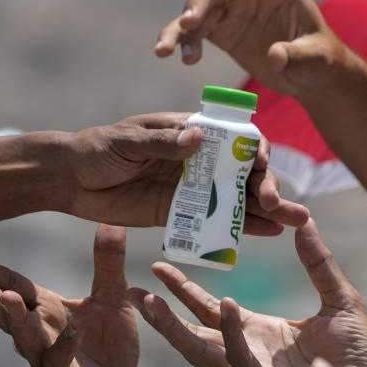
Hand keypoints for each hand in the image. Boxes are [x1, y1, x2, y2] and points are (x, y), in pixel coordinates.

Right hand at [0, 224, 142, 366]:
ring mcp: (44, 359)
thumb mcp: (114, 297)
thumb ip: (108, 262)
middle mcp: (37, 332)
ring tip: (6, 298)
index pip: (10, 283)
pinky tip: (73, 332)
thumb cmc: (111, 344)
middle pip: (6, 309)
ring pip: (24, 337)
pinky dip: (65, 347)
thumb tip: (112, 221)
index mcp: (44, 307)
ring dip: (15, 318)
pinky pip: (59, 363)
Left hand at [61, 112, 308, 235]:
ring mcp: (191, 188)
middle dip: (268, 186)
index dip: (254, 149)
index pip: (233, 137)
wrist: (70, 181)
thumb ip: (162, 143)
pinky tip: (267, 234)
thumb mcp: (127, 141)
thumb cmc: (97, 149)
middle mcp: (198, 160)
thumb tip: (197, 138)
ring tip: (297, 221)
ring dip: (268, 209)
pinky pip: (215, 222)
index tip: (261, 164)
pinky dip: (240, 228)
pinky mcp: (180, 214)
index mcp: (188, 132)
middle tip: (278, 204)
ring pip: (237, 198)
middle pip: (243, 171)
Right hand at [128, 218, 366, 366]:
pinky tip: (225, 303)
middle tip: (130, 290)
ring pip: (201, 352)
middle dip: (160, 314)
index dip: (184, 290)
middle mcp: (248, 354)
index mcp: (259, 334)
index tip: (159, 267)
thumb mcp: (339, 297)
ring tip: (148, 302)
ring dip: (172, 328)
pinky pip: (241, 359)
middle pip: (192, 334)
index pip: (209, 311)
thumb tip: (305, 222)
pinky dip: (231, 332)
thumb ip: (319, 263)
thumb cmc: (360, 355)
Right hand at [155, 0, 342, 96]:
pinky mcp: (220, 33)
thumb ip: (299, 54)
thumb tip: (275, 57)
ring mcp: (231, 12)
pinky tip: (177, 56)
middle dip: (198, 0)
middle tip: (190, 23)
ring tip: (165, 51)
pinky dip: (180, 42)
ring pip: (195, 10)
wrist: (306, 78)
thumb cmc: (319, 59)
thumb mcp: (317, 57)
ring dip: (179, 28)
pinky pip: (192, 32)